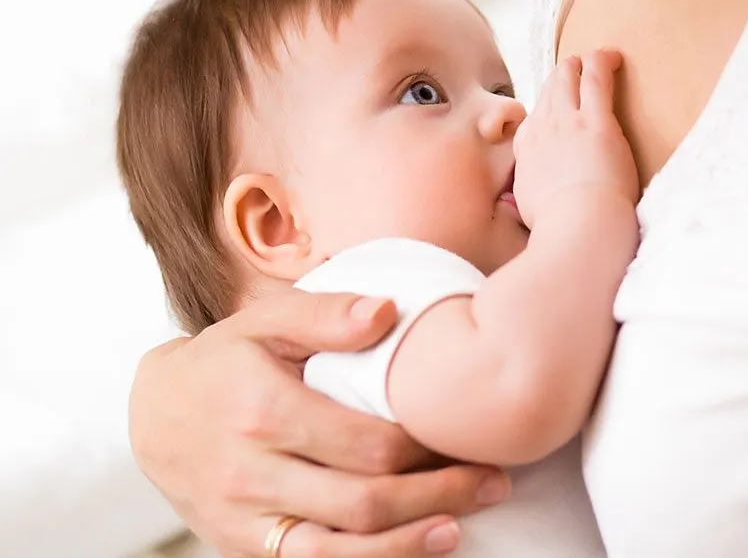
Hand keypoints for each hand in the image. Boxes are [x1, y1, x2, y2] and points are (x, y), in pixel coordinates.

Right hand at [129, 290, 510, 556]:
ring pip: (336, 553)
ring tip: (460, 528)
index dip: (426, 446)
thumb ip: (325, 314)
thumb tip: (388, 313)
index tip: (467, 434)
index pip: (366, 443)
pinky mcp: (242, 549)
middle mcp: (251, 473)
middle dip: (438, 496)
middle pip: (362, 503)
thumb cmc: (224, 361)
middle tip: (493, 482)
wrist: (154, 416)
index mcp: (263, 410)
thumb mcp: (264, 321)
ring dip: (408, 546)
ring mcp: (244, 521)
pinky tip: (408, 552)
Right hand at [513, 50, 638, 227]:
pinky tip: (612, 55)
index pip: (535, 117)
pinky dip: (602, 62)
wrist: (577, 229)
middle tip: (575, 69)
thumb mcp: (528, 210)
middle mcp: (542, 130)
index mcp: (525, 150)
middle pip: (548, 91)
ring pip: (568, 78)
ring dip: (579, 65)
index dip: (548, 109)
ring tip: (594, 58)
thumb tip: (517, 203)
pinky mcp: (596, 122)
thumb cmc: (558, 228)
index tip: (559, 109)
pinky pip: (596, 79)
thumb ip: (526, 196)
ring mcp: (567, 123)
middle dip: (562, 77)